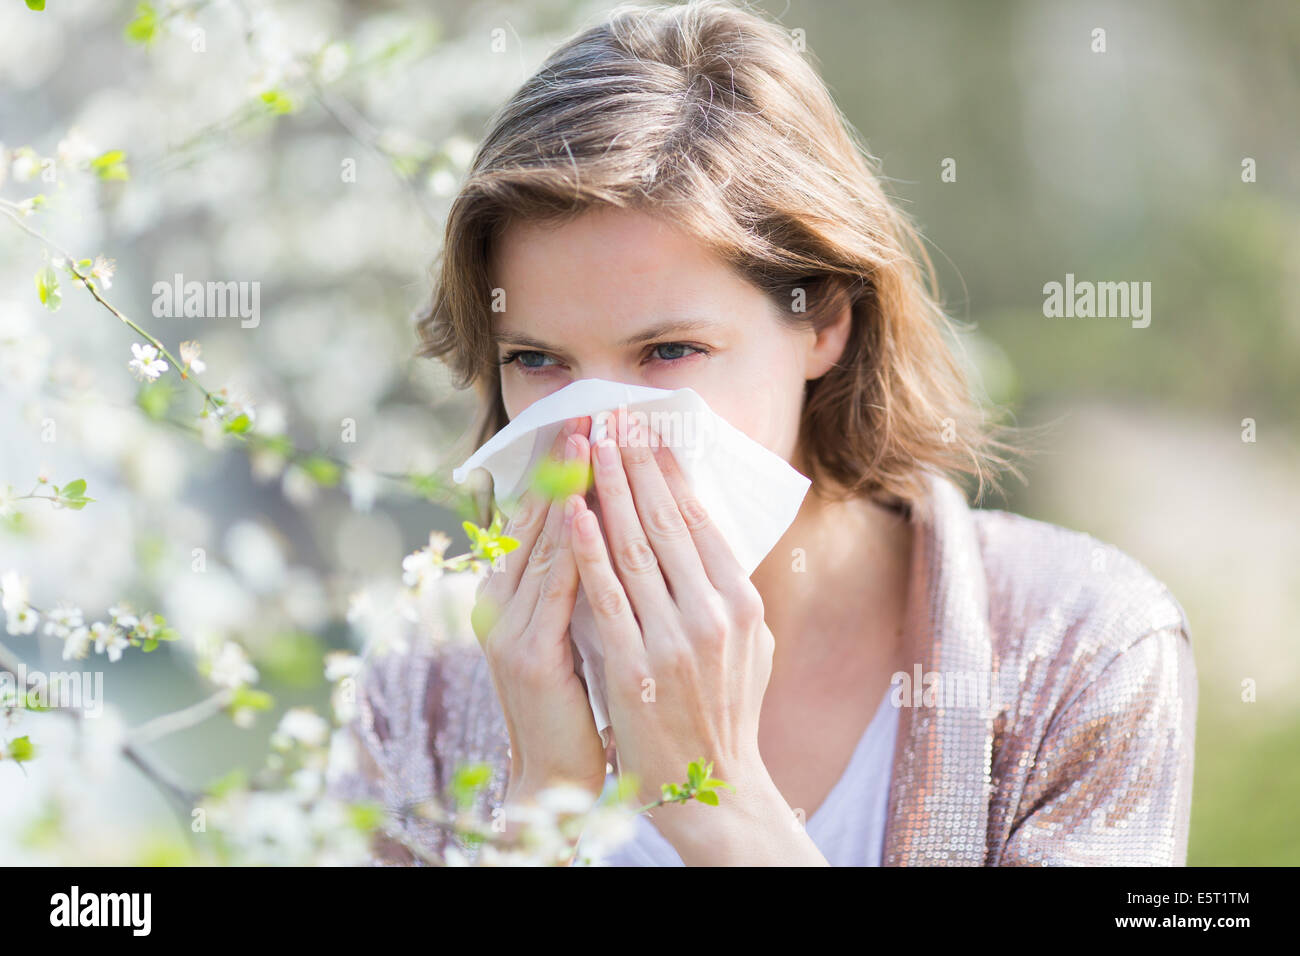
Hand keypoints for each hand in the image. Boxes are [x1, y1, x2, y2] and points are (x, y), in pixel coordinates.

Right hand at [471, 415, 606, 804]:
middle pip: (536, 518)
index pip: (540, 518)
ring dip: (570, 487)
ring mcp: (509, 627)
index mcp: (509, 595)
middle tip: (591, 411)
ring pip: (546, 542)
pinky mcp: (530, 655)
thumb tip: (606, 526)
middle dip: (565, 462)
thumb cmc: (574, 703)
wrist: (553, 778)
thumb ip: (577, 583)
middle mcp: (499, 602)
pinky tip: (590, 511)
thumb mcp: (571, 631)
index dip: (562, 468)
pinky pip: (557, 587)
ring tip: (592, 439)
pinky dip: (574, 545)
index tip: (589, 423)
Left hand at [565, 408, 780, 853]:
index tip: (649, 431)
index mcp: (742, 603)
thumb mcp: (748, 645)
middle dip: (635, 463)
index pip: (701, 520)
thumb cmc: (725, 711)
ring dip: (608, 489)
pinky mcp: (633, 665)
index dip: (671, 471)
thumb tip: (706, 533)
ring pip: (634, 547)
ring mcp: (673, 639)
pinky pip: (606, 594)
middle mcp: (713, 614)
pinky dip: (588, 548)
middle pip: (667, 521)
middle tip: (613, 416)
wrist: (712, 787)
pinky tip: (573, 510)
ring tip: (589, 444)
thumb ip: (727, 590)